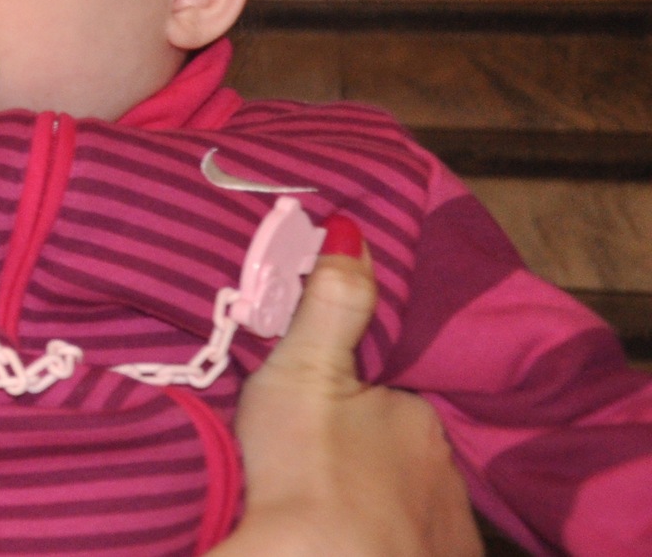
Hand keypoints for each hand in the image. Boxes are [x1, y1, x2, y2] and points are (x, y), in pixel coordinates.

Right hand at [215, 221, 479, 556]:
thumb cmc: (309, 471)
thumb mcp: (303, 372)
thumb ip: (329, 301)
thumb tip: (350, 225)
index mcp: (416, 413)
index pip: (390, 392)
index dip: (356, 393)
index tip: (322, 403)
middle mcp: (445, 467)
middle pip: (400, 444)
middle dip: (369, 446)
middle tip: (317, 454)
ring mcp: (447, 524)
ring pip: (410, 495)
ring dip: (379, 493)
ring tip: (328, 497)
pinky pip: (417, 539)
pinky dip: (391, 533)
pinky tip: (355, 534)